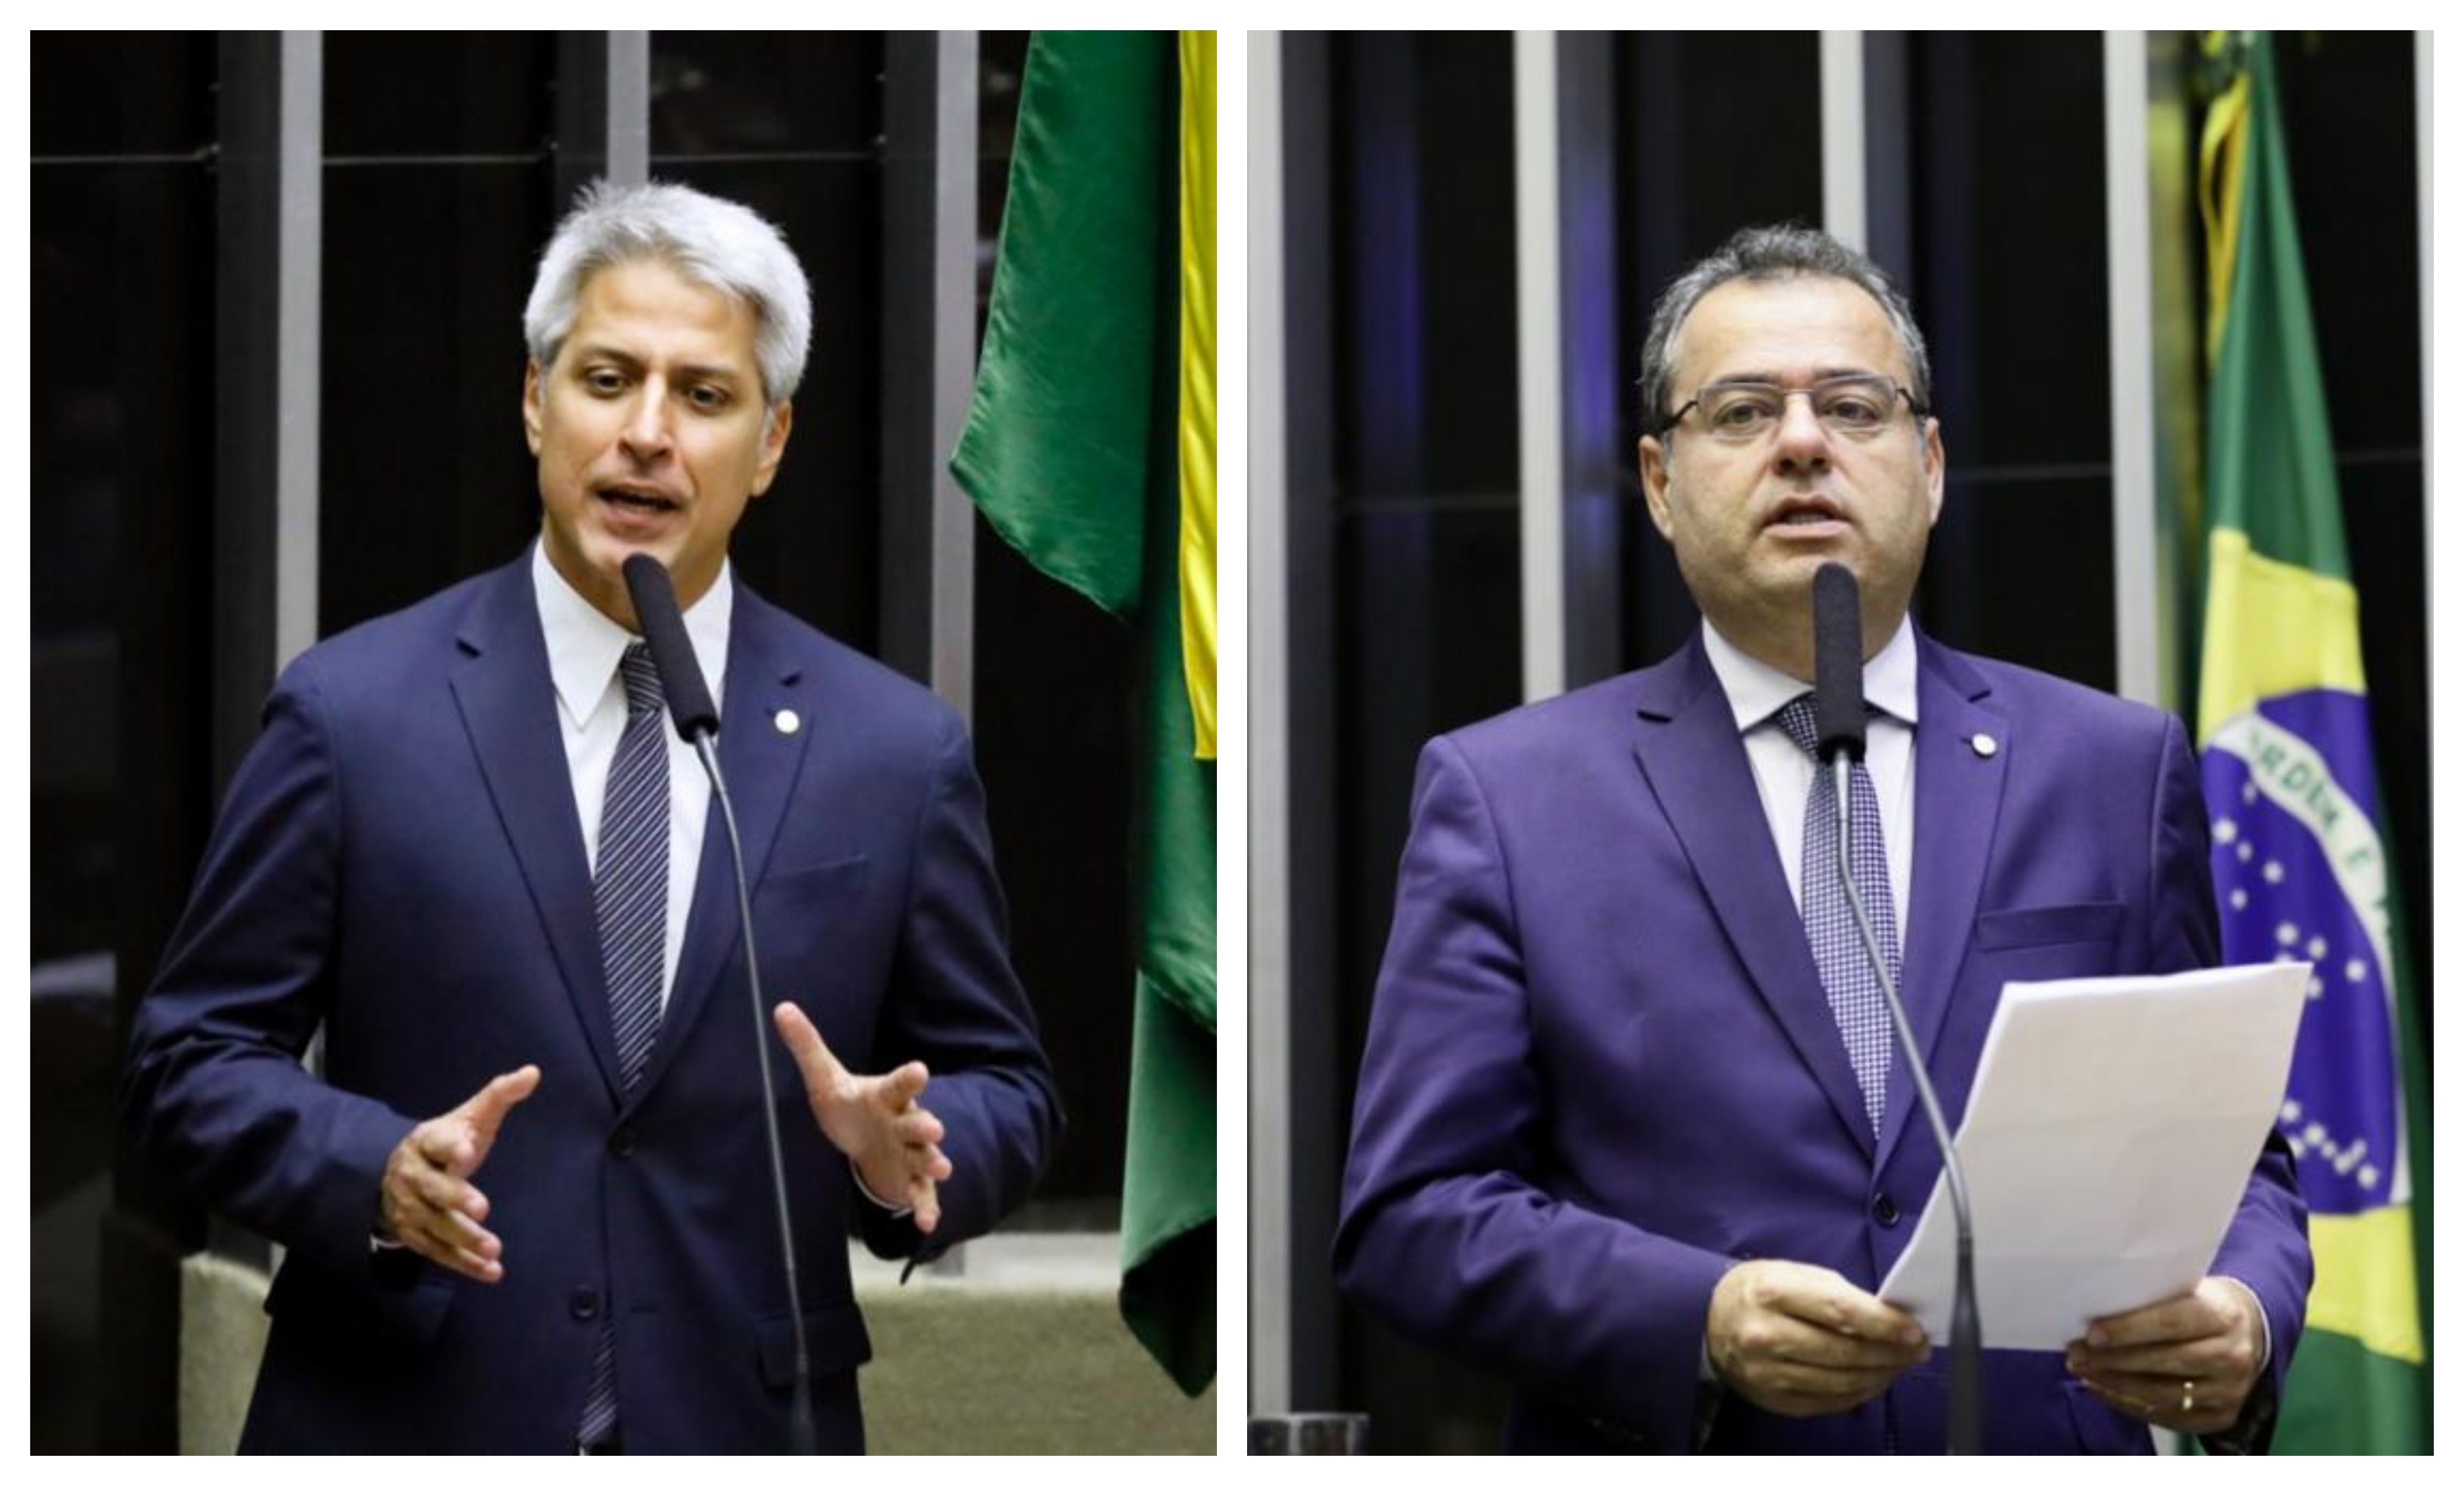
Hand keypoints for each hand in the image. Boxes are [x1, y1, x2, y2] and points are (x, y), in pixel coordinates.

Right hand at [378, 1065, 539, 1282]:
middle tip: (483, 1208)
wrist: (399, 1173)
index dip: (450, 1146)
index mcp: (425, 1142)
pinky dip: (464, 1264)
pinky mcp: (416, 1236)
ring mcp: (411, 1210)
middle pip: (432, 1190)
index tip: (466, 1150)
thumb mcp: (470, 1117)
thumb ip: (499, 1095)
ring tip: (494, 1248)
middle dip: (456, 1199)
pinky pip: (440, 1253)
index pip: (435, 1143)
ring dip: (464, 1240)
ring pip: (436, 1227)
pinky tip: (491, 1272)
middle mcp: (412, 1177)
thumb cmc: (446, 1142)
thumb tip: (533, 1072)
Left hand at [772, 1002, 951, 1233]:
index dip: (909, 1078)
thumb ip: (808, 1046)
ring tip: (942, 1168)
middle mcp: (904, 1123)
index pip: (899, 1084)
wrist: (867, 1141)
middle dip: (925, 1126)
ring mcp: (910, 1153)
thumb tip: (781, 1007)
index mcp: (886, 1096)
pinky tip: (926, 1225)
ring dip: (933, 1162)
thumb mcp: (826, 1078)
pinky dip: (925, 1208)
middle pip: (917, 1122)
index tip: (920, 1070)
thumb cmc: (849, 1106)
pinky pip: (921, 1195)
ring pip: (925, 1157)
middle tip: (935, 1128)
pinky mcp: (911, 1180)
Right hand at [1706, 1259, 1931, 1416]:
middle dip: (1891, 1353)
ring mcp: (1767, 1371)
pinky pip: (1827, 1403)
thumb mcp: (1796, 1274)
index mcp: (1773, 1292)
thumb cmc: (1761, 1290)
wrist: (1710, 1319)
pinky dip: (1857, 1394)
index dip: (1884, 1324)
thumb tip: (1891, 1318)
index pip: (1841, 1311)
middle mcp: (1766, 1334)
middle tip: (1916, 1350)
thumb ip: (1840, 1294)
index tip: (1914, 1331)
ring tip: (1899, 1365)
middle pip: (1844, 1352)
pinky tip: (1872, 1380)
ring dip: (1880, 1376)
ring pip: (1840, 1382)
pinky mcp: (1771, 1397)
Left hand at [2068, 1277, 2263, 1433]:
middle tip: (2076, 1354)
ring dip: (2115, 1384)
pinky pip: (2169, 1416)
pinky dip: (2130, 1404)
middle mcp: (2233, 1357)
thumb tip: (2094, 1305)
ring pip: (2163, 1394)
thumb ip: (2153, 1298)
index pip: (2171, 1323)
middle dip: (2113, 1360)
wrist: (2250, 1333)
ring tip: (2083, 1371)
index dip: (2128, 1329)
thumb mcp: (2189, 1289)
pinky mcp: (2222, 1416)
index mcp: (2224, 1315)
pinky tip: (2103, 1389)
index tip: (2091, 1333)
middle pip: (2164, 1361)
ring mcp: (2230, 1391)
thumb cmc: (2203, 1304)